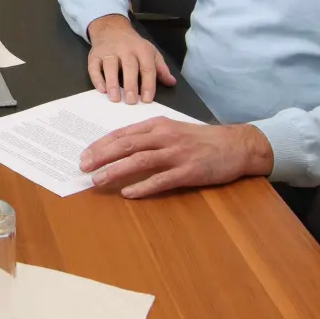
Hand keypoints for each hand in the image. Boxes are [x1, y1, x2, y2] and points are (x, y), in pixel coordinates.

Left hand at [79, 118, 273, 198]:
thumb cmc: (202, 139)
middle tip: (83, 166)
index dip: (102, 144)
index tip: (85, 154)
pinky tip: (128, 193)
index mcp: (159, 125)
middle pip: (127, 145)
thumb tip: (120, 147)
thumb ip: (149, 136)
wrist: (236, 145)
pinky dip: (142, 187)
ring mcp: (177, 154)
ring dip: (116, 171)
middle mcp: (165, 136)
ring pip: (140, 161)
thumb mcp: (173, 129)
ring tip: (98, 180)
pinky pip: (161, 180)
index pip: (123, 133)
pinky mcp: (189, 171)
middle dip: (102, 156)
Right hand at [86, 14, 176, 103]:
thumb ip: (160, 68)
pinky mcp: (94, 55)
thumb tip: (171, 82)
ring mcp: (108, 51)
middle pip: (129, 66)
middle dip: (130, 84)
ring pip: (110, 66)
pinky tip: (101, 90)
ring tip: (114, 98)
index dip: (148, 84)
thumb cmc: (133, 44)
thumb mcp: (150, 52)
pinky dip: (97, 78)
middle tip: (131, 101)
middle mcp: (125, 49)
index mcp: (142, 49)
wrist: (111, 28)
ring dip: (112, 82)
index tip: (147, 100)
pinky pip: (94, 67)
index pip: (147, 68)